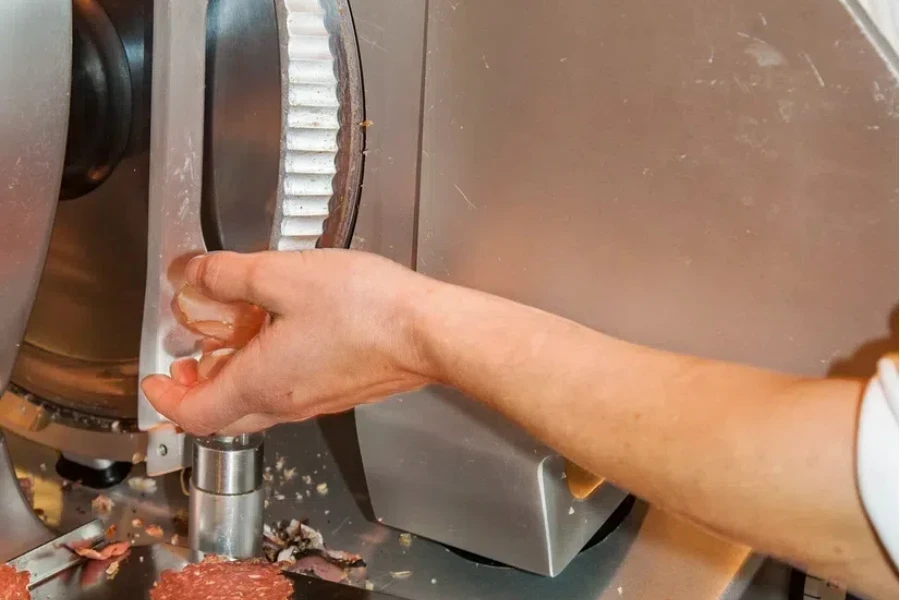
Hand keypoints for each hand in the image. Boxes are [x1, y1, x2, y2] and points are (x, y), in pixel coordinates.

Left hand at [140, 249, 434, 435]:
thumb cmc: (365, 311)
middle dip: (198, 389)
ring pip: (259, 402)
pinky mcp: (343, 390)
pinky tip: (286, 331)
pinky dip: (271, 370)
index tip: (155, 378)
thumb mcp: (282, 276)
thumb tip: (194, 274)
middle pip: (225, 415)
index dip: (165, 398)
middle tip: (190, 361)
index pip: (194, 414)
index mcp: (261, 384)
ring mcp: (317, 401)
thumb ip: (228, 275)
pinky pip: (292, 391)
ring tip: (238, 336)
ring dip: (236, 376)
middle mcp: (286, 404)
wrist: (429, 333)